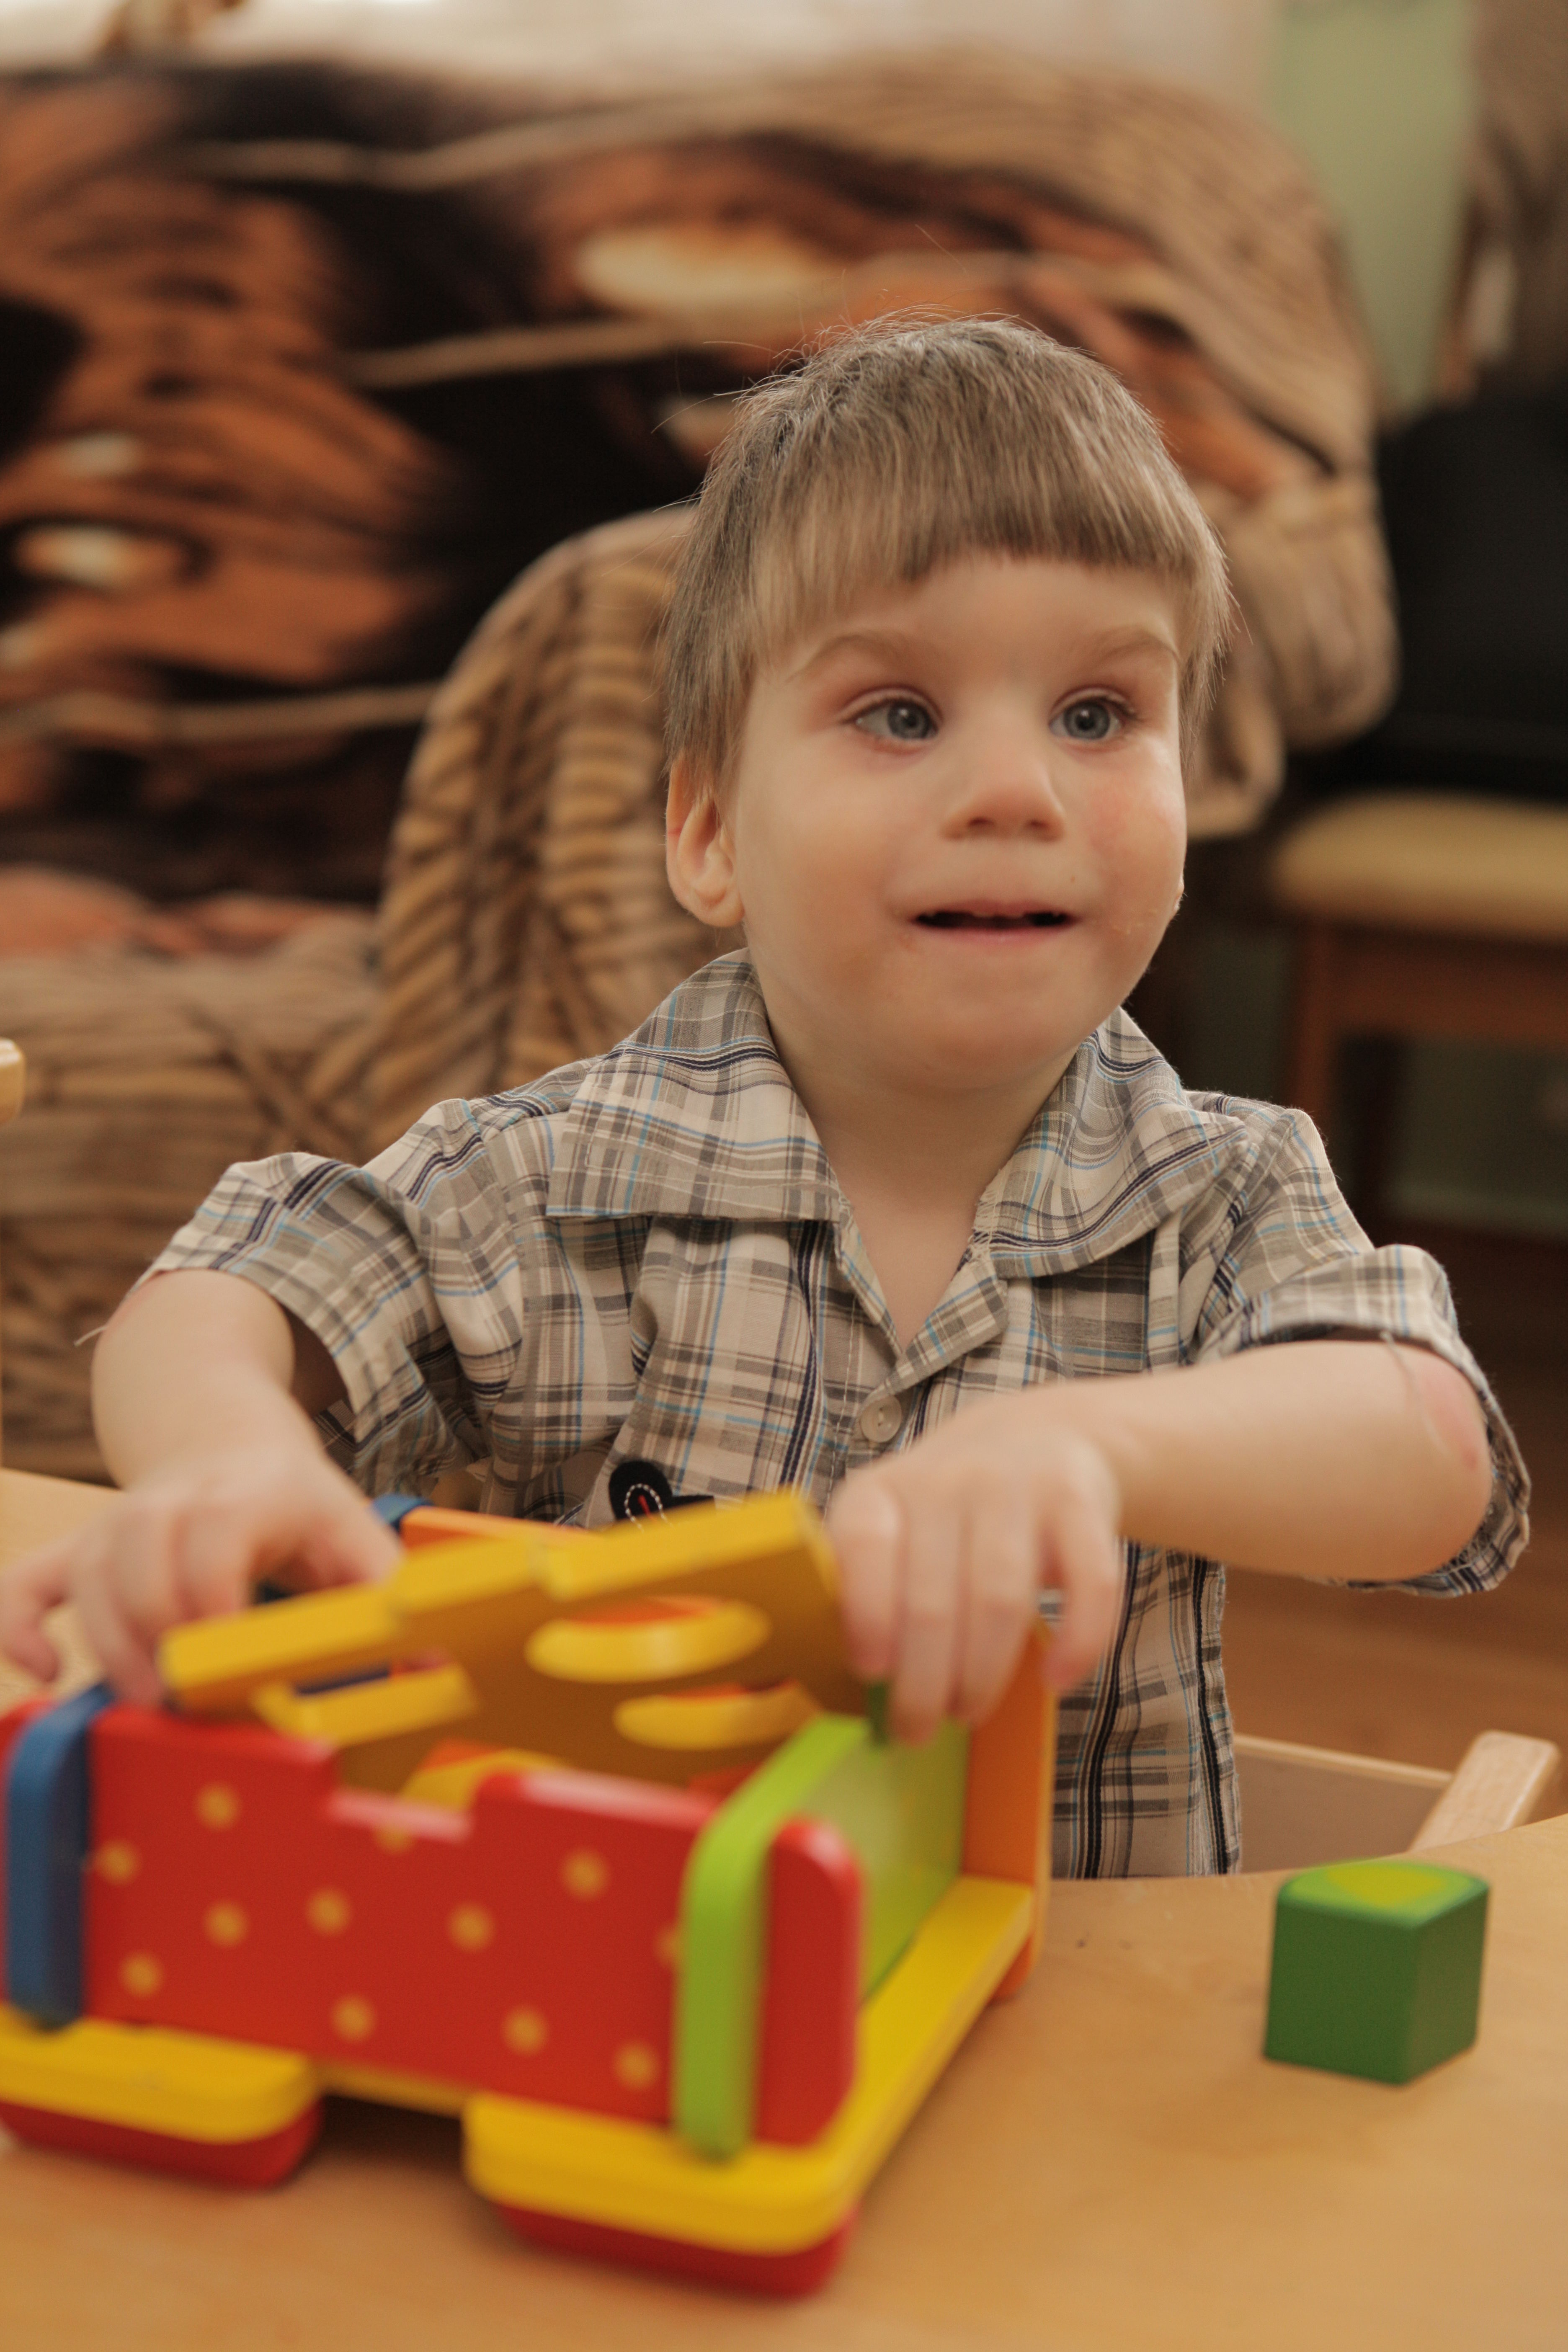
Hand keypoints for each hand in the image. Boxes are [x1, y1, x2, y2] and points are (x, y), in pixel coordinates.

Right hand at [0, 1443, 399, 1707]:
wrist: (231, 1444)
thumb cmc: (300, 1511)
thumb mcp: (355, 1536)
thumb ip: (388, 1597)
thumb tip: (442, 1664)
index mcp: (251, 1495)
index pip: (216, 1531)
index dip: (213, 1594)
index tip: (225, 1659)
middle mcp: (174, 1501)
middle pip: (139, 1550)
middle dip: (156, 1631)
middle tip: (183, 1703)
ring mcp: (119, 1521)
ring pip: (86, 1572)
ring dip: (106, 1643)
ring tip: (142, 1704)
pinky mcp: (83, 1549)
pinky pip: (29, 1581)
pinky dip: (20, 1624)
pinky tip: (43, 1673)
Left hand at [826, 1394, 1125, 1741]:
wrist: (1036, 1436)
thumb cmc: (945, 1514)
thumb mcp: (890, 1528)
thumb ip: (865, 1588)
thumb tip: (846, 1683)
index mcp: (881, 1491)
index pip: (863, 1547)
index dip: (866, 1614)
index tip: (871, 1674)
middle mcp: (947, 1478)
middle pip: (933, 1599)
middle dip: (922, 1682)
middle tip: (916, 1730)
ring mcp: (1018, 1485)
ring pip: (1000, 1599)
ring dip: (982, 1673)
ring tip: (967, 1712)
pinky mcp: (1080, 1502)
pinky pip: (1090, 1582)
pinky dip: (1078, 1641)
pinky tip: (1057, 1680)